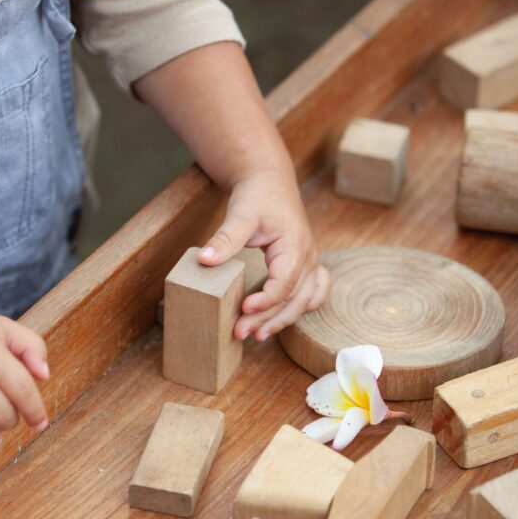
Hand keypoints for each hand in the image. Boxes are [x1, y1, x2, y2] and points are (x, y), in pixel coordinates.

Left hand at [198, 169, 328, 340]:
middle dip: (268, 319)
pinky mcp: (305, 266)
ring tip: (258, 336)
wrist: (270, 182)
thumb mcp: (239, 214)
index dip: (266, 300)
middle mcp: (308, 257)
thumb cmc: (257, 196)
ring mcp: (310, 263)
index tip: (244, 309)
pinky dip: (300, 309)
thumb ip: (224, 239)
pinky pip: (312, 293)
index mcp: (295, 245)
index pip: (285, 282)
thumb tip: (204, 261)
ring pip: (304, 301)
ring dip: (283, 320)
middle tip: (240, 332)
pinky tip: (281, 320)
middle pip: (294, 298)